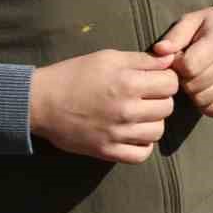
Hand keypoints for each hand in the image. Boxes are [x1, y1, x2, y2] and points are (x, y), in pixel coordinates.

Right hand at [28, 50, 177, 162]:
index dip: (165, 78)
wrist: (41, 102)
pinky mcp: (106, 151)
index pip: (170, 83)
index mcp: (128, 83)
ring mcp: (117, 134)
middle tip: (145, 96)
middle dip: (160, 99)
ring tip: (139, 114)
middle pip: (167, 107)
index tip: (153, 79)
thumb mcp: (108, 58)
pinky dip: (142, 145)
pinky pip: (141, 154)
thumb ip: (142, 60)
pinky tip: (133, 134)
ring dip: (152, 121)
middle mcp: (126, 110)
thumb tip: (170, 60)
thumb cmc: (74, 74)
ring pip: (158, 131)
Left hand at [152, 3, 212, 119]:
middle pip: (194, 86)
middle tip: (186, 69)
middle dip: (183, 79)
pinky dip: (207, 105)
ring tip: (195, 77)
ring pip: (203, 100)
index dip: (177, 65)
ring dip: (193, 93)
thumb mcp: (192, 20)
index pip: (189, 66)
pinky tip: (205, 90)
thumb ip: (175, 36)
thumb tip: (159, 51)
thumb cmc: (212, 24)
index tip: (178, 58)